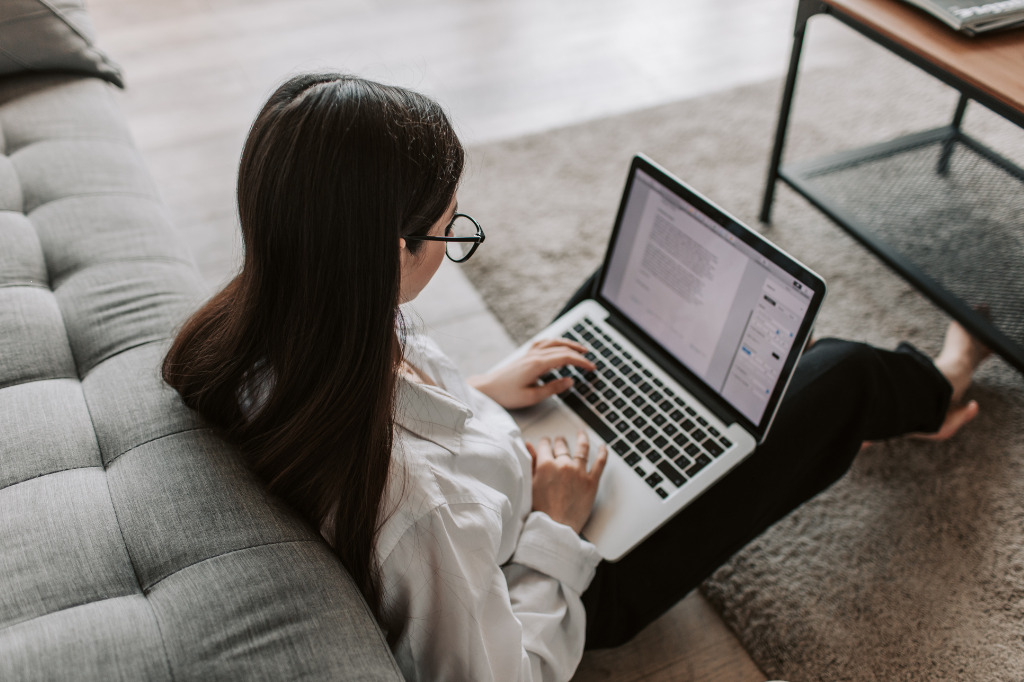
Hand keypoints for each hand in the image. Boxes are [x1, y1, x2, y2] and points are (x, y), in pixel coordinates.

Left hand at [468, 338, 594, 409]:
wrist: (487, 388)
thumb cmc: (506, 394)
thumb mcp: (532, 396)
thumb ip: (553, 388)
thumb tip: (570, 381)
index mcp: (537, 364)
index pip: (565, 358)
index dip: (581, 362)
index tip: (592, 368)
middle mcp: (534, 355)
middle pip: (562, 348)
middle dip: (579, 353)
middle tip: (591, 361)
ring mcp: (529, 353)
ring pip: (553, 342)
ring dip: (569, 344)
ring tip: (581, 349)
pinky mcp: (525, 355)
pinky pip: (544, 343)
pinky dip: (555, 342)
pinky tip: (559, 345)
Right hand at [527, 431, 607, 533]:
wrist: (555, 528)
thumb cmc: (540, 511)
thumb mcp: (530, 484)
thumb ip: (530, 463)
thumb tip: (529, 446)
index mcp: (545, 465)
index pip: (545, 446)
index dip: (544, 443)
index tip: (545, 443)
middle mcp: (563, 465)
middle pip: (562, 446)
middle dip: (560, 442)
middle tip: (559, 441)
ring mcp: (579, 472)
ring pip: (582, 449)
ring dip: (581, 439)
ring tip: (581, 434)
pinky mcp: (592, 482)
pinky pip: (600, 463)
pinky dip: (603, 453)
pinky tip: (603, 447)